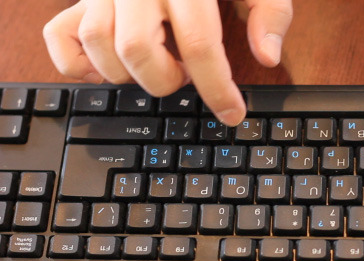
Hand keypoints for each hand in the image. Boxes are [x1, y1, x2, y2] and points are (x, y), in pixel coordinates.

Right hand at [43, 0, 292, 125]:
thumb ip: (269, 11)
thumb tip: (267, 56)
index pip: (197, 43)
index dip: (216, 87)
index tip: (231, 113)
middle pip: (136, 48)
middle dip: (165, 79)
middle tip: (185, 76)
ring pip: (97, 43)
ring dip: (128, 73)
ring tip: (156, 66)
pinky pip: (60, 36)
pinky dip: (79, 64)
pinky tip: (109, 70)